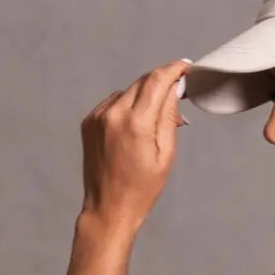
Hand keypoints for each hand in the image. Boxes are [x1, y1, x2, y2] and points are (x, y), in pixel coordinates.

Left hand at [79, 58, 190, 233]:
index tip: (185, 67)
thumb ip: (168, 117)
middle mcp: (113, 113)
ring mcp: (97, 116)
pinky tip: (134, 128)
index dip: (173, 70)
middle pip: (142, 82)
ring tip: (153, 123)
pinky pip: (113, 103)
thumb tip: (173, 90)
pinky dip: (127, 107)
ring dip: (143, 97)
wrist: (108, 208)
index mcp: (135, 123)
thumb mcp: (165, 155)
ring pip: (127, 91)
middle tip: (176, 95)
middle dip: (160, 84)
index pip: (157, 80)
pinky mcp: (89, 122)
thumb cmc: (141, 189)